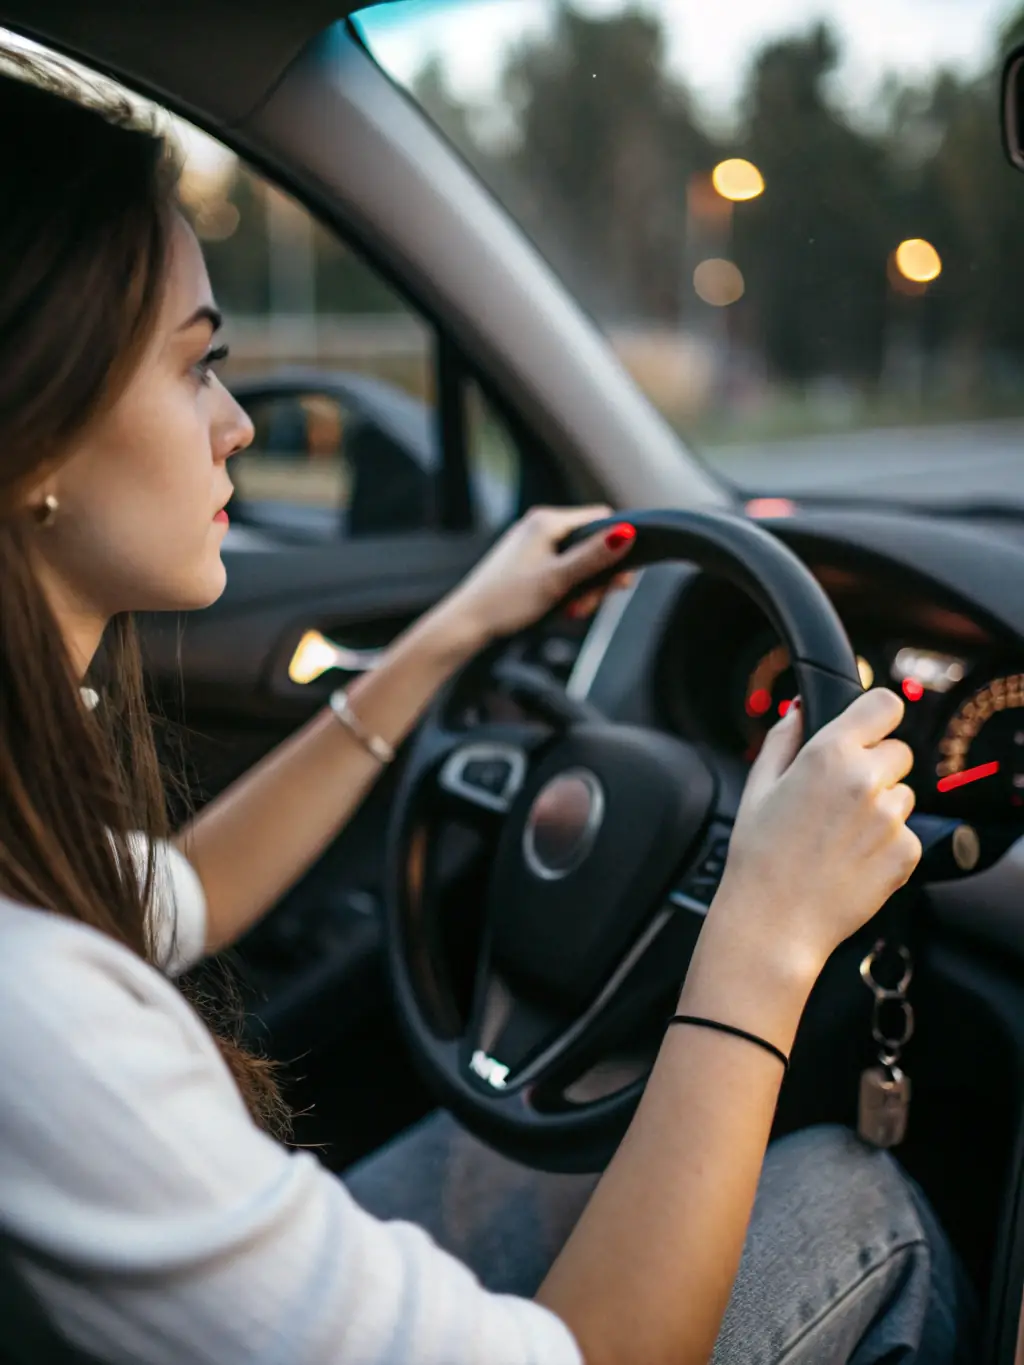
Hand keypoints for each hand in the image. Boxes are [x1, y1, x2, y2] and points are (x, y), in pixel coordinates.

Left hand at [440, 505, 635, 647]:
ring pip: (577, 561)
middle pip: (591, 544)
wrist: (467, 623)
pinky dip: (567, 590)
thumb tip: (627, 534)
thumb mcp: (557, 580)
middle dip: (597, 577)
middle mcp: (540, 526)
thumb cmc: (506, 601)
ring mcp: (532, 544)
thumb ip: (593, 557)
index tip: (617, 581)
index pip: (601, 519)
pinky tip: (560, 608)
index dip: (616, 547)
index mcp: (547, 521)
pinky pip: (561, 570)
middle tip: (589, 604)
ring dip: (582, 588)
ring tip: (571, 611)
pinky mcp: (527, 562)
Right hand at [713, 688, 919, 978]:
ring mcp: (891, 818)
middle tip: (840, 798)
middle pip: (899, 752)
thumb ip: (784, 738)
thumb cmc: (758, 855)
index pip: (885, 704)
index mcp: (829, 754)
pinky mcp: (907, 852)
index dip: (876, 715)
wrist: (775, 920)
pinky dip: (886, 843)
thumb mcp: (758, 786)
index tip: (868, 729)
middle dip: (876, 767)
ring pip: (903, 795)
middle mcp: (866, 780)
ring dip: (882, 807)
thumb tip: (801, 709)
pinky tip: (851, 859)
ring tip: (840, 836)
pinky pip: (906, 833)